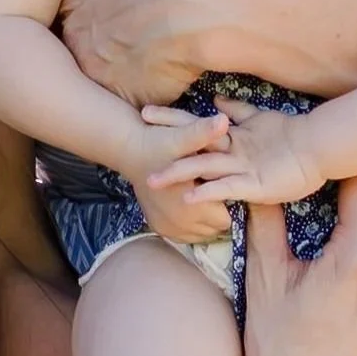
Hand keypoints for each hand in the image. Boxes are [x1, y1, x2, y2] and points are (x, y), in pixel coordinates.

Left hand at [9, 0, 211, 106]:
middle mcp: (81, 44)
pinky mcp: (140, 100)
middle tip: (138, 28)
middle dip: (105, 41)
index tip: (114, 2)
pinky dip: (153, 89)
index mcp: (72, 5)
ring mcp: (109, 76)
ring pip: (111, 75)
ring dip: (126, 66)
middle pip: (86, 47)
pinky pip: (141, 102)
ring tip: (155, 49)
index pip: (69, 13)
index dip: (92, 7)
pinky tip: (172, 70)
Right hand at [123, 106, 234, 243]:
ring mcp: (169, 230)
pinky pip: (187, 234)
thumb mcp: (180, 137)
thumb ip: (203, 133)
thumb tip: (224, 120)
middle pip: (216, 227)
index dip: (227, 199)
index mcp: (190, 209)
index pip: (228, 218)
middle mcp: (180, 225)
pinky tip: (188, 203)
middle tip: (211, 185)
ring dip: (205, 217)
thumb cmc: (157, 143)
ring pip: (203, 232)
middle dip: (218, 208)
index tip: (221, 181)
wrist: (129, 150)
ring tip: (201, 193)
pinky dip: (191, 223)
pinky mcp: (160, 228)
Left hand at [144, 95, 326, 209]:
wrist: (320, 148)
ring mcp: (242, 165)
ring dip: (178, 172)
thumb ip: (237, 112)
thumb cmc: (292, 135)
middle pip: (193, 138)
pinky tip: (188, 197)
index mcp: (233, 134)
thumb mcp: (260, 120)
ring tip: (152, 178)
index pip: (196, 123)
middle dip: (166, 134)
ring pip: (203, 167)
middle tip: (138, 127)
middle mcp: (233, 147)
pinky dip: (207, 192)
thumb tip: (216, 101)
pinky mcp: (254, 184)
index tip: (147, 112)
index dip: (172, 118)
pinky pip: (226, 189)